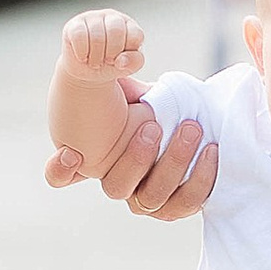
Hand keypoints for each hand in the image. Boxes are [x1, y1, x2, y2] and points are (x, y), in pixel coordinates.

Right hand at [44, 105, 217, 215]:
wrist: (198, 123)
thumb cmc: (157, 107)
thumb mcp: (133, 92)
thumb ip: (117, 89)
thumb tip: (112, 63)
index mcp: (97, 159)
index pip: (61, 175)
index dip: (60, 171)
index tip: (70, 153)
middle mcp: (118, 184)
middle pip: (116, 187)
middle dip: (136, 158)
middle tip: (154, 125)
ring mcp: (148, 200)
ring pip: (153, 197)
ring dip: (173, 163)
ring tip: (191, 129)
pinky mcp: (179, 206)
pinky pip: (187, 202)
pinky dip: (201, 177)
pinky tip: (211, 149)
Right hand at [60, 6, 145, 75]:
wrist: (87, 71)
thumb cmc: (110, 64)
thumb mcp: (128, 66)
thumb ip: (135, 62)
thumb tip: (121, 60)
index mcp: (129, 25)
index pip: (135, 35)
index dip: (128, 53)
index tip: (121, 61)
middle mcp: (112, 17)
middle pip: (116, 30)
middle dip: (111, 53)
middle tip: (106, 62)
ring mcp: (93, 18)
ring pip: (97, 35)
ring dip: (96, 57)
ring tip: (94, 62)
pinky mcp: (75, 24)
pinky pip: (79, 35)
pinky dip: (82, 52)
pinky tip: (83, 57)